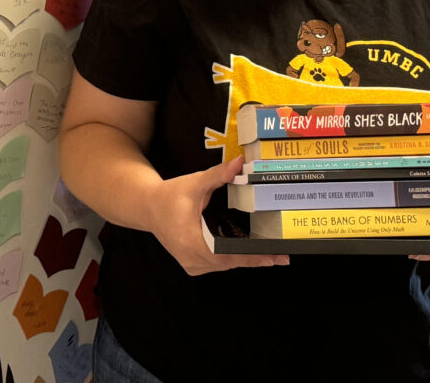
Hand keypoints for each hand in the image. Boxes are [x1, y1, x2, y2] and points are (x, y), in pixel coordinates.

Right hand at [149, 155, 290, 275]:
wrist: (148, 207)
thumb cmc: (169, 196)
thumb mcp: (195, 183)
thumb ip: (218, 175)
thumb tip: (240, 164)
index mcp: (191, 243)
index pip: (228, 255)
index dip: (252, 257)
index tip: (273, 257)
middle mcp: (191, 259)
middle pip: (230, 263)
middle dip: (255, 259)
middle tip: (281, 256)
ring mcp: (192, 264)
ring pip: (225, 266)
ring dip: (246, 260)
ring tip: (271, 256)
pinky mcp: (193, 263)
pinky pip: (218, 264)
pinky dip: (233, 259)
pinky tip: (250, 254)